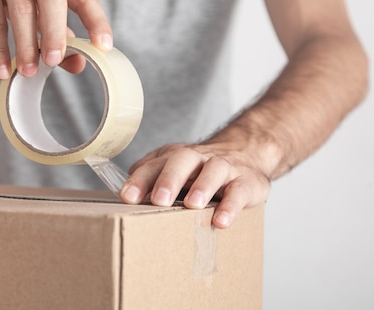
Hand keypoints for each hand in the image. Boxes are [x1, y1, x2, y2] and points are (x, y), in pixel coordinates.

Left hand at [120, 140, 271, 228]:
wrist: (247, 153)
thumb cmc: (201, 169)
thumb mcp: (175, 169)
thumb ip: (151, 178)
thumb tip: (126, 194)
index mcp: (175, 157)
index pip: (154, 164)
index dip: (140, 180)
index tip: (127, 197)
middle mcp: (198, 158)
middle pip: (182, 160)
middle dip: (169, 179)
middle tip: (159, 199)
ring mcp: (224, 167)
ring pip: (213, 170)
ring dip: (202, 186)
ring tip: (192, 204)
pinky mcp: (247, 181)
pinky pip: (239, 191)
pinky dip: (231, 205)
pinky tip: (221, 220)